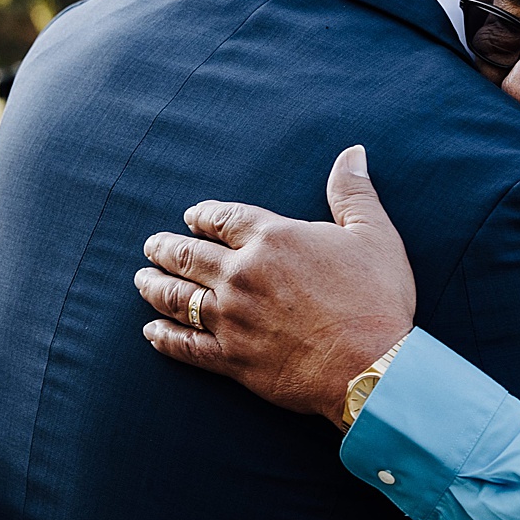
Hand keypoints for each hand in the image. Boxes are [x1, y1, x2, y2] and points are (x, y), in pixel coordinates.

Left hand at [136, 145, 415, 427]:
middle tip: (151, 247)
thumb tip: (353, 152)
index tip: (190, 218)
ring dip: (154, 286)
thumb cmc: (377, 301)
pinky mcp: (230, 358)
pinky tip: (151, 331)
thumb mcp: (374, 235)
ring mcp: (231, 318)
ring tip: (141, 279)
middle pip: (188, 255)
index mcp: (272, 239)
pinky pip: (185, 345)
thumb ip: (353, 192)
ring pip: (177, 297)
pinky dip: (164, 337)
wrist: (372, 368)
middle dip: (165, 249)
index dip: (202, 217)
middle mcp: (241, 275)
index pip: (222, 219)